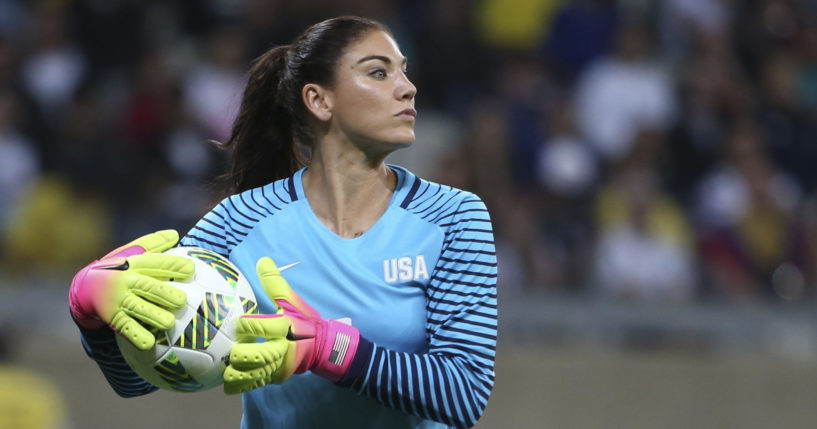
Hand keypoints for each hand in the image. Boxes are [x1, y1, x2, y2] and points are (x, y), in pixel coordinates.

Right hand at [68, 230, 191, 349]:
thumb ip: (153, 244)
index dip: (172, 265)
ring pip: (137, 308)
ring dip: (153, 316)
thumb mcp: (131, 253)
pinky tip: (149, 344)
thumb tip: (175, 234)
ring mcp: (118, 300)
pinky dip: (136, 335)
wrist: (84, 286)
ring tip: (169, 323)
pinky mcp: (112, 316)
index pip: (155, 263)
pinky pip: (125, 327)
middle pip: (147, 286)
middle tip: (182, 300)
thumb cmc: (118, 267)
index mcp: (134, 264)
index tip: (191, 269)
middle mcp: (126, 280)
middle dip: (164, 293)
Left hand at [223, 257, 359, 393]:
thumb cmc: (304, 321)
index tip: (239, 323)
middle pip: (257, 356)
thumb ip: (275, 282)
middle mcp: (282, 349)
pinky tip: (228, 382)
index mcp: (286, 327)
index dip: (248, 325)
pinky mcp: (275, 378)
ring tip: (225, 369)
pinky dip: (240, 384)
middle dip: (240, 354)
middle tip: (231, 349)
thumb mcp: (292, 301)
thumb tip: (262, 260)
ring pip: (254, 375)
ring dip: (237, 373)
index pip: (264, 327)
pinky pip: (255, 384)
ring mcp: (278, 367)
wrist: (323, 347)